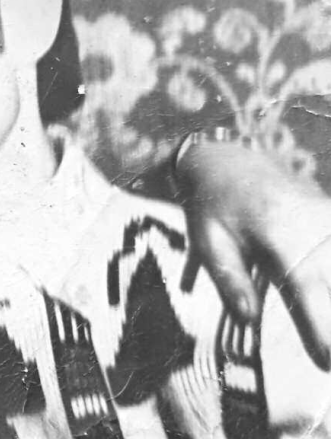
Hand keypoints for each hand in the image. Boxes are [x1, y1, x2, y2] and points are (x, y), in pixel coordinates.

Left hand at [177, 140, 330, 370]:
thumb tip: (247, 321)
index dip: (320, 326)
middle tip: (330, 366)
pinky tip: (326, 299)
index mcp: (276, 233)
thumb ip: (229, 280)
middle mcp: (311, 224)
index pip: (304, 285)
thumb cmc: (213, 208)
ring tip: (326, 346)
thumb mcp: (207, 242)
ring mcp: (329, 219)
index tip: (326, 362)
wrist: (228, 161)